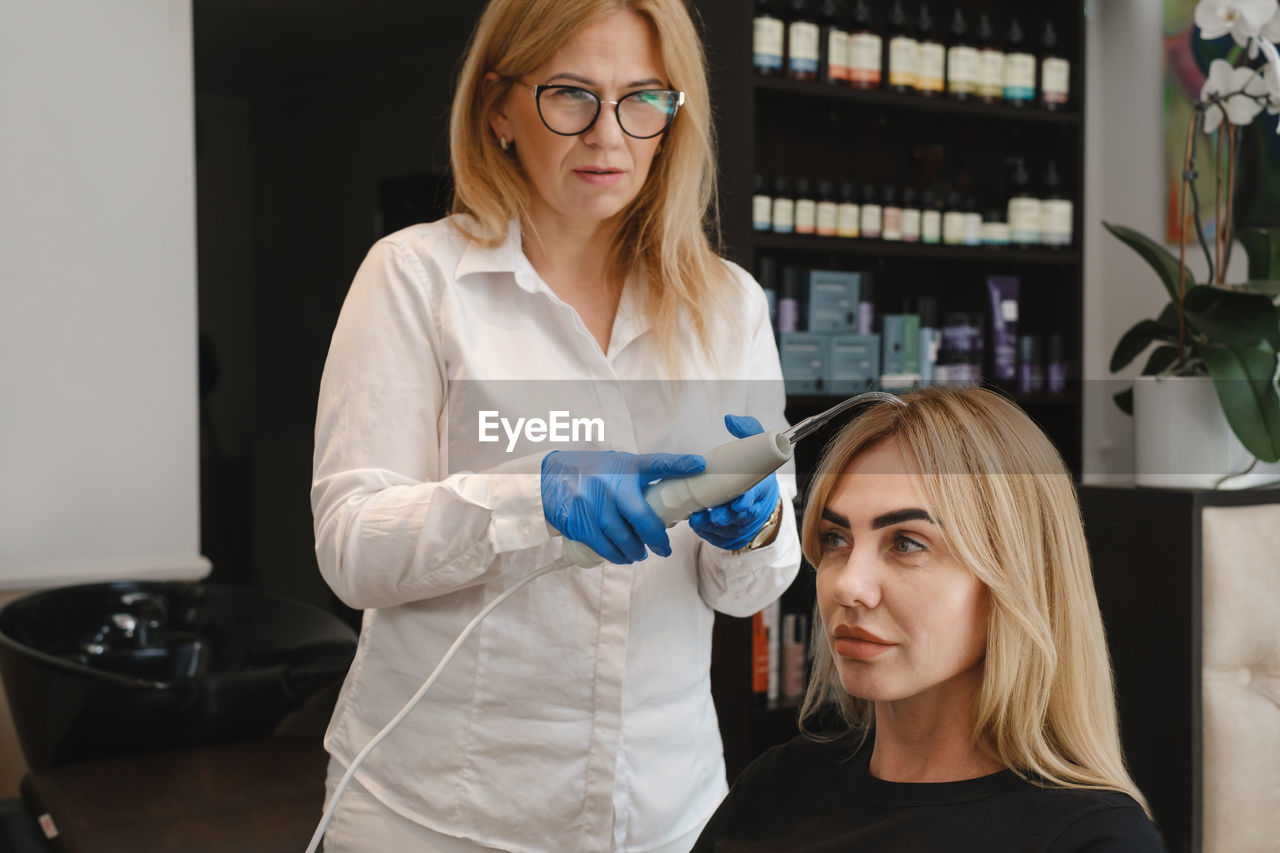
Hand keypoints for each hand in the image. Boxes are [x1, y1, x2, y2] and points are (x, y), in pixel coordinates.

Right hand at [541, 450, 705, 563]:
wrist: (549, 477)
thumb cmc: (593, 471)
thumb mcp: (620, 464)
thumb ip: (646, 472)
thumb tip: (683, 477)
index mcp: (625, 468)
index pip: (657, 463)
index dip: (680, 464)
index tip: (701, 465)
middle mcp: (610, 485)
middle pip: (641, 518)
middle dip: (656, 539)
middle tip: (663, 550)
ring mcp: (592, 505)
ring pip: (621, 538)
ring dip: (634, 552)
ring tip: (639, 554)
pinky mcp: (578, 522)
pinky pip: (602, 546)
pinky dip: (614, 555)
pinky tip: (620, 557)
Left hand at [688, 415, 780, 550]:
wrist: (753, 498)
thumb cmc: (750, 471)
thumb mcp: (754, 448)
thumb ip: (747, 431)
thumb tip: (729, 419)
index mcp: (762, 490)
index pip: (757, 498)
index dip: (748, 501)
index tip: (738, 502)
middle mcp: (752, 510)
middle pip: (741, 518)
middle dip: (727, 516)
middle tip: (715, 514)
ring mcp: (740, 525)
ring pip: (727, 529)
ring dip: (713, 525)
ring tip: (700, 518)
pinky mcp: (727, 535)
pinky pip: (716, 537)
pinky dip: (706, 532)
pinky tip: (696, 524)